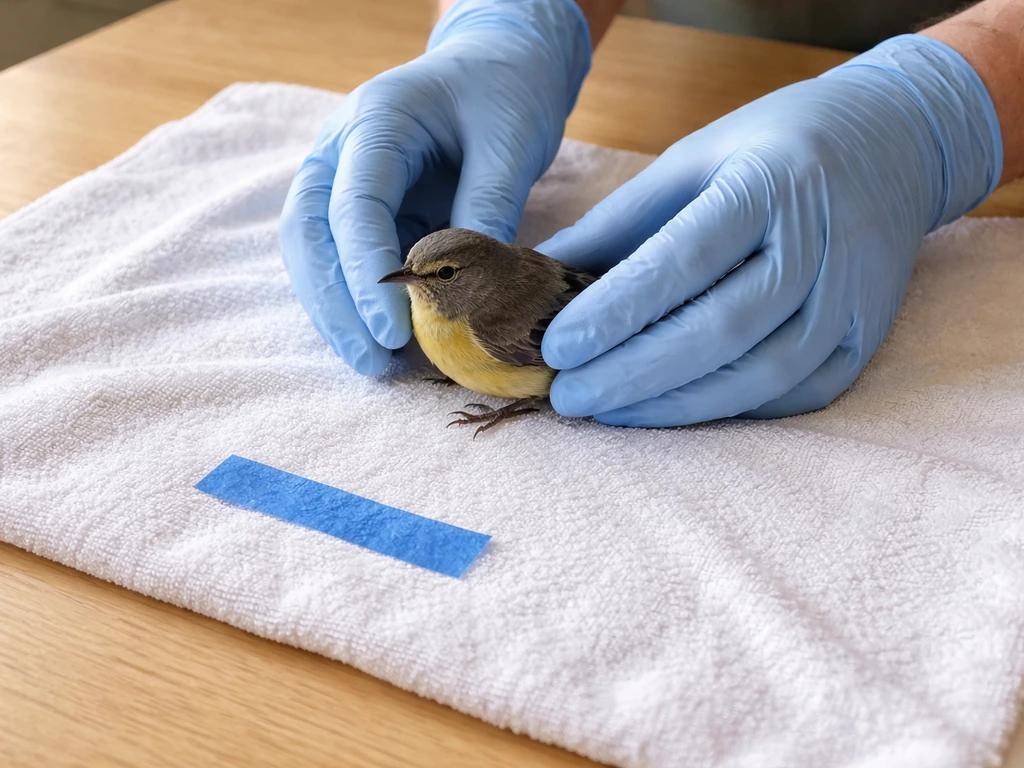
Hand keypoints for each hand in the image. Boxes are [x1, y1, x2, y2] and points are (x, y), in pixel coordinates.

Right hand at [280, 0, 589, 374]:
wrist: (498, 66)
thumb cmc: (505, 93)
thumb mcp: (511, 144)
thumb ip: (488, 209)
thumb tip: (469, 294)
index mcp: (376, 120)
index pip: (353, 206)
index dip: (366, 275)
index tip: (391, 332)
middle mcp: (341, 150)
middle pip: (308, 233)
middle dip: (334, 304)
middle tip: (372, 361)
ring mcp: (342, 179)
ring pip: (314, 252)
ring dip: (336, 311)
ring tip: (374, 364)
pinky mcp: (359, 209)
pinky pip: (343, 259)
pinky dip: (355, 302)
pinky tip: (383, 342)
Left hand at [540, 35, 1001, 426]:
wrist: (895, 143)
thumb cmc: (773, 147)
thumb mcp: (692, 159)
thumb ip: (620, 220)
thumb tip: (542, 272)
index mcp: (768, 185)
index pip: (683, 261)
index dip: (617, 311)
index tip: (557, 347)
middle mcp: (818, 246)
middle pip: (720, 330)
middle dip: (634, 373)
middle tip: (568, 396)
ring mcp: (851, 298)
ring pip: (760, 375)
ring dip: (676, 405)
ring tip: (607, 411)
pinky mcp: (866, 337)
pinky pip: (797, 394)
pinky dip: (730, 409)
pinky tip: (674, 410)